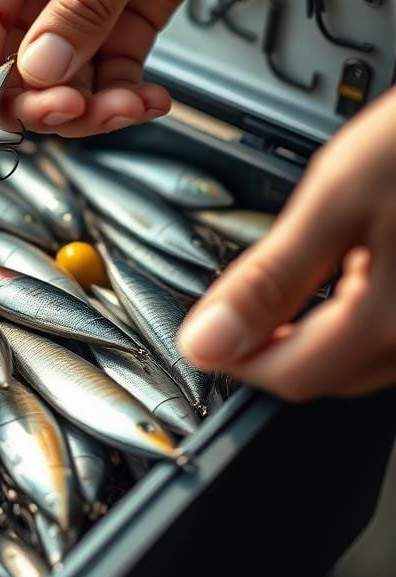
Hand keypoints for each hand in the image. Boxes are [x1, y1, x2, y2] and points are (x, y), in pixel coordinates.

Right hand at [0, 0, 272, 134]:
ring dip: (95, 104)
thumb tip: (40, 68)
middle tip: (86, 112)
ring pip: (66, 74)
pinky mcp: (121, 10)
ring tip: (134, 106)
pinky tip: (150, 99)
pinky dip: (127, 92)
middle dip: (50, 98)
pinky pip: (111, 67)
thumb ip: (85, 1)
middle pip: (20, 61)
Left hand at [178, 90, 395, 399]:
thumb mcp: (336, 199)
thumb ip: (269, 278)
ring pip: (363, 360)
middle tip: (227, 316)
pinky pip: (394, 333)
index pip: (288, 377)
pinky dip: (354, 318)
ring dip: (311, 338)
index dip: (231, 358)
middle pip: (327, 376)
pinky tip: (341, 281)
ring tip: (274, 299)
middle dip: (268, 351)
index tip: (200, 335)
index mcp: (390, 323)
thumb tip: (209, 338)